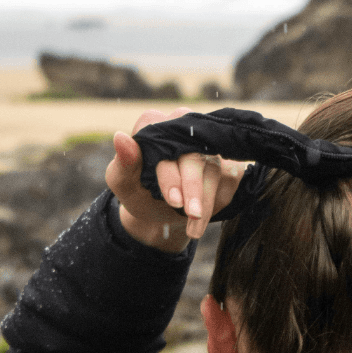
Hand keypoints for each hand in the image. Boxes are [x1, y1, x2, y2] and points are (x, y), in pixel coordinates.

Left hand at [105, 108, 244, 250]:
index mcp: (154, 123)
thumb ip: (123, 163)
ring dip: (206, 203)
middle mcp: (184, 125)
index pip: (166, 146)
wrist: (161, 211)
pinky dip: (219, 200)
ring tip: (194, 228)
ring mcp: (208, 143)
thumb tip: (120, 138)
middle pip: (194, 157)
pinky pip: (231, 177)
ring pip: (214, 170)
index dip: (172, 175)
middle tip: (191, 216)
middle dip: (193, 190)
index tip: (173, 201)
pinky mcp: (227, 159)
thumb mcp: (123, 183)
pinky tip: (206, 217)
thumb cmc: (139, 192)